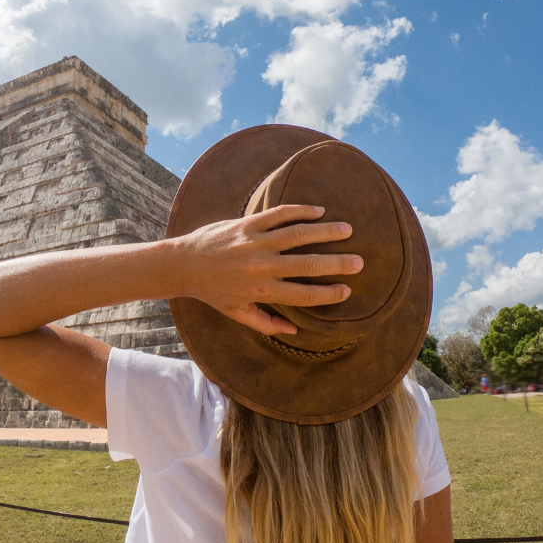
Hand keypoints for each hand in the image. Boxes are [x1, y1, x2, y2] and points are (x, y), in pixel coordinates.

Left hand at [174, 204, 362, 335]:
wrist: (183, 264)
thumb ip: (266, 324)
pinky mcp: (247, 223)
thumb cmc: (212, 291)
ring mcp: (255, 242)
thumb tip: (294, 331)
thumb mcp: (237, 313)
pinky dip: (301, 210)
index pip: (304, 294)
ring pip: (299, 234)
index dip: (329, 293)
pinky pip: (279, 214)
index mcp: (262, 291)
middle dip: (338, 263)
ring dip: (326, 231)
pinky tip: (318, 211)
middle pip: (309, 264)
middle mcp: (262, 266)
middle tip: (359, 261)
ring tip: (347, 230)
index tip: (347, 290)